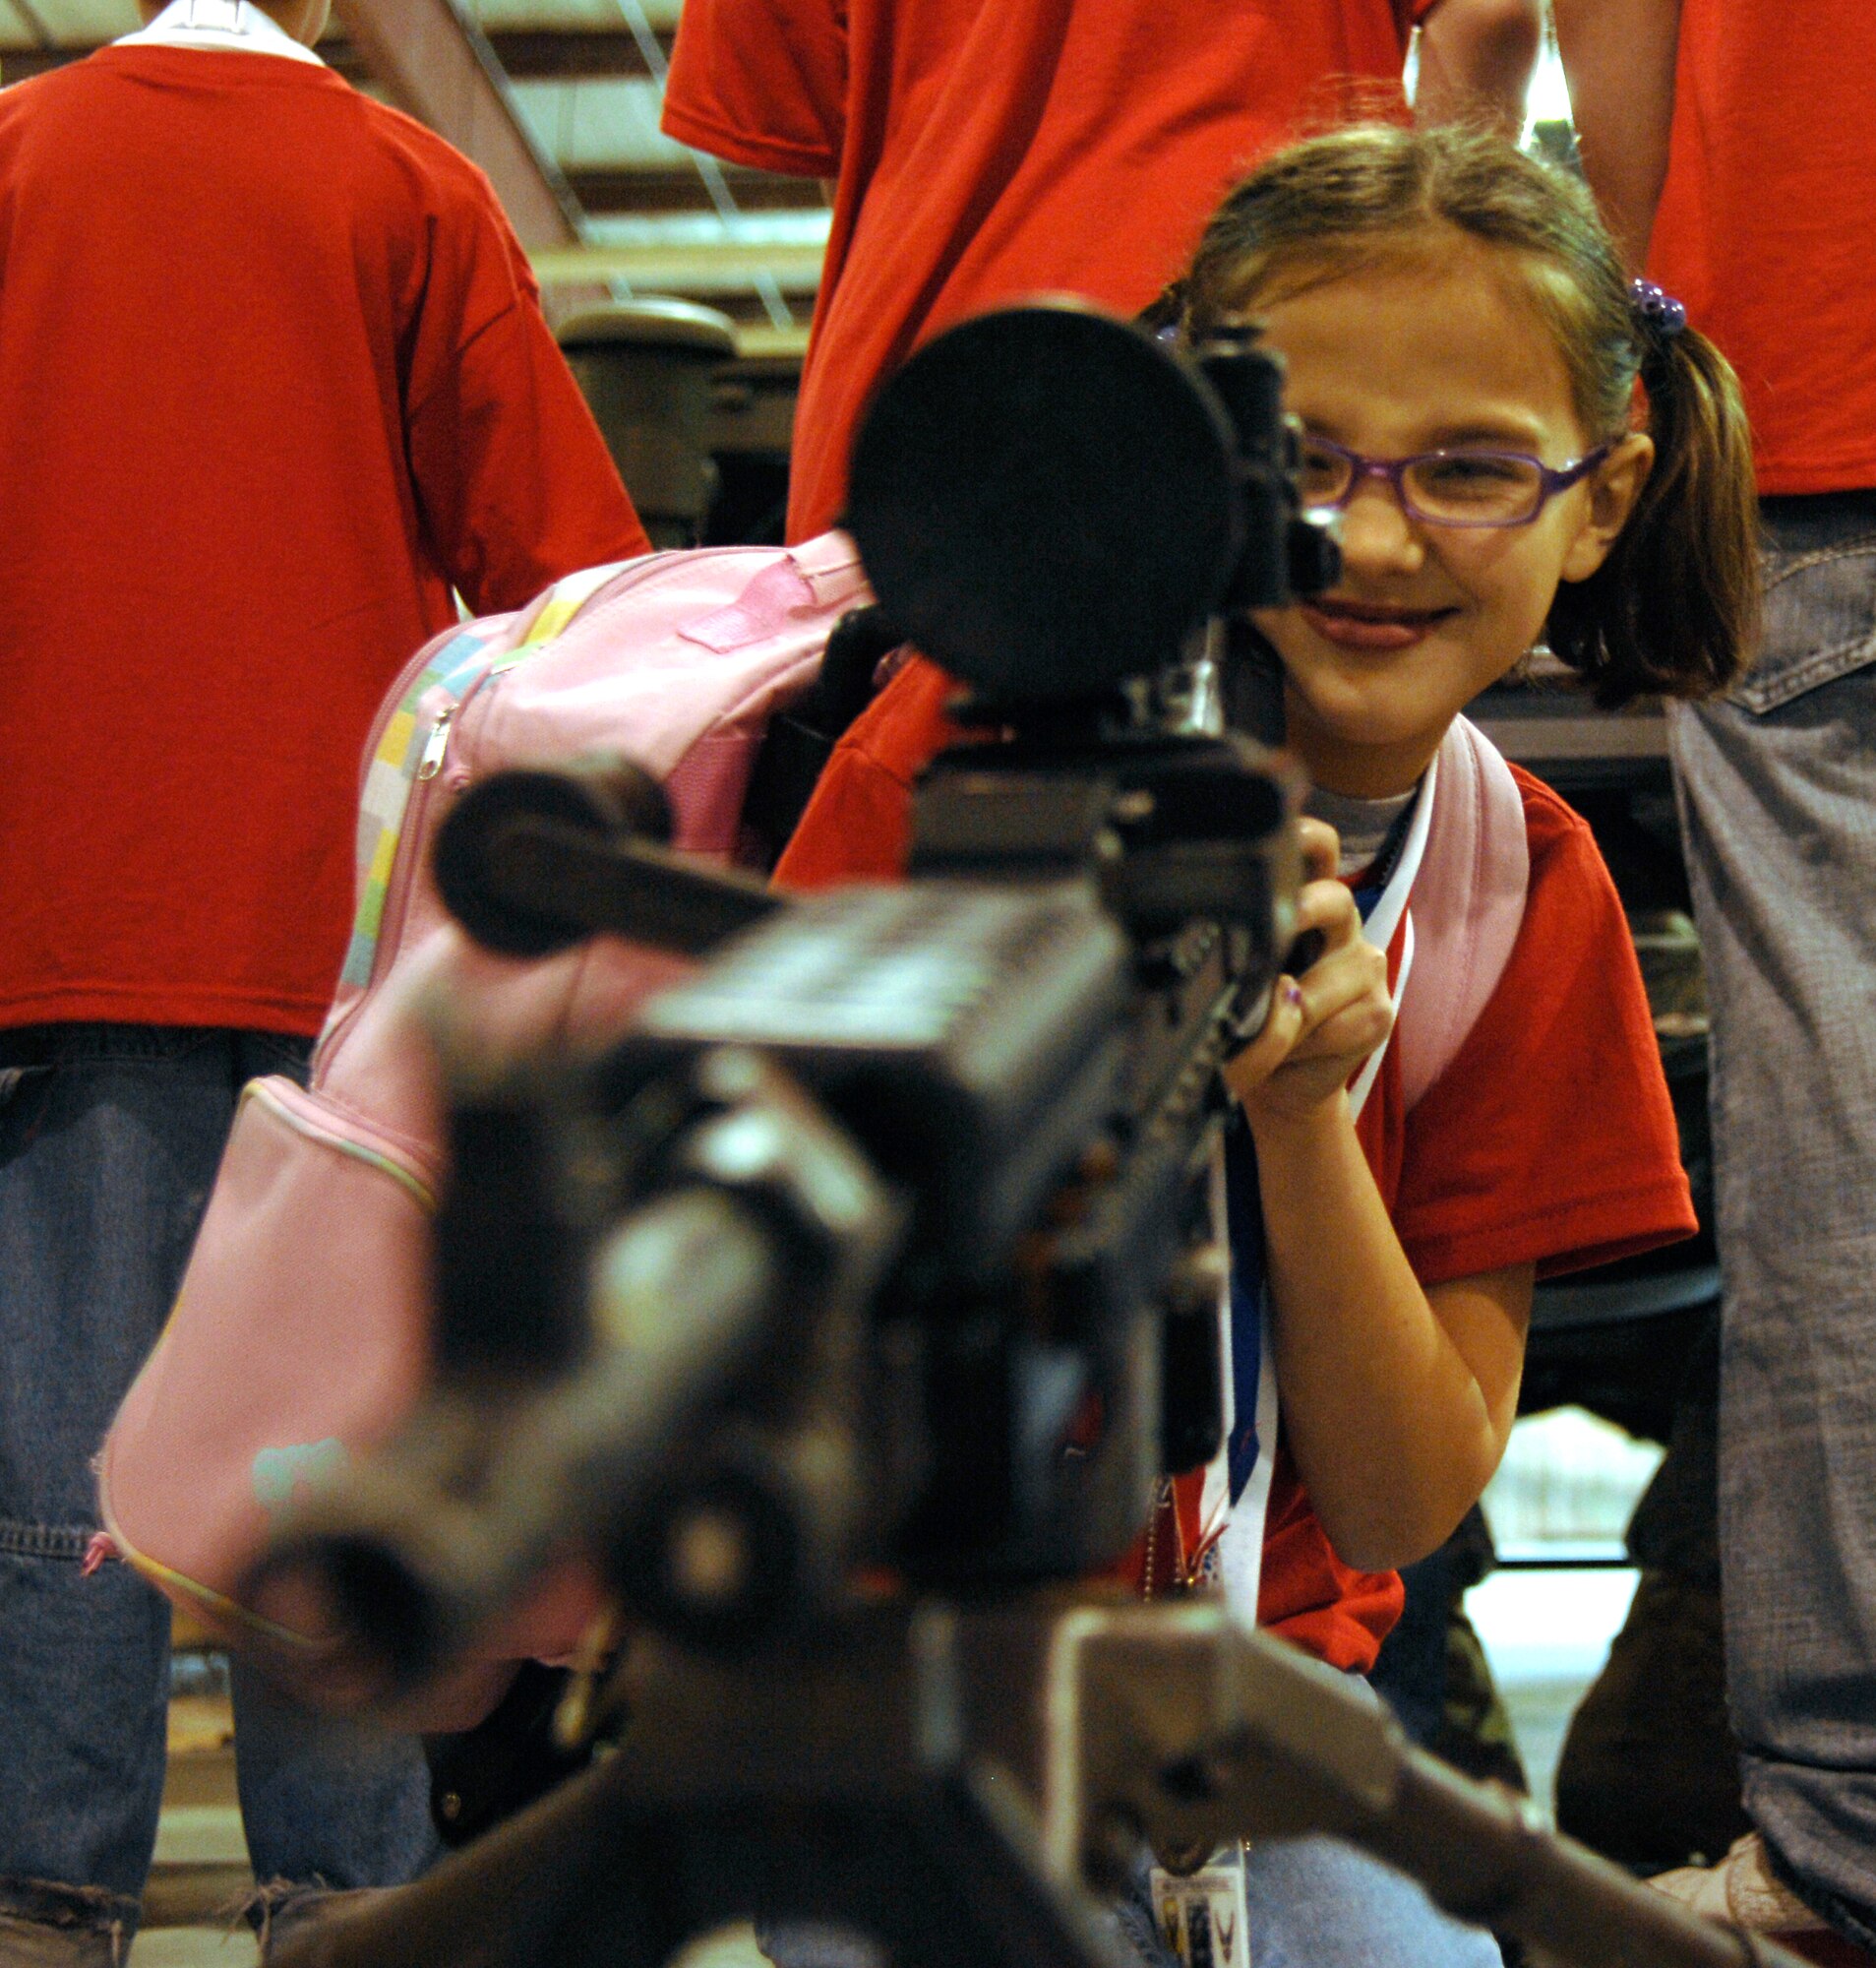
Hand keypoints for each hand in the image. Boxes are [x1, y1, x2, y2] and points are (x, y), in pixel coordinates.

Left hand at [1224, 817, 1393, 1123]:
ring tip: (1257, 1034)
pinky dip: (1295, 1048)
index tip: (1278, 832)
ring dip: (1277, 1019)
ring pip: (1315, 986)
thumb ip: (1239, 952)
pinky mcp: (1378, 1011)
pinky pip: (1328, 1028)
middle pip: (1334, 898)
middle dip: (1303, 912)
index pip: (1317, 848)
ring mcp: (1365, 966)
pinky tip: (1287, 1053)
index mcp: (1305, 900)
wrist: (1284, 1083)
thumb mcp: (1236, 977)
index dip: (1304, 834)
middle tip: (1275, 931)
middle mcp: (1341, 924)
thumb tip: (1238, 959)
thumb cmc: (1253, 1019)